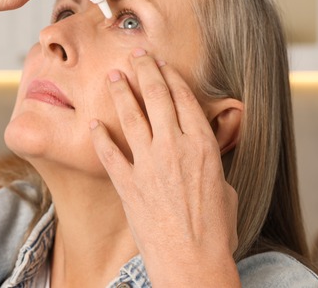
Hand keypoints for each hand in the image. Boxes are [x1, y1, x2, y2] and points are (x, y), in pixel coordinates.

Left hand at [90, 49, 240, 285]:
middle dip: (145, 70)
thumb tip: (199, 157)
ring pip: (131, 116)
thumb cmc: (216, 232)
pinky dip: (100, 136)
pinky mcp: (128, 184)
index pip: (184, 99)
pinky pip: (109, 153)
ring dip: (120, 92)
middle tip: (136, 55)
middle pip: (157, 97)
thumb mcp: (224, 188)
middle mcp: (175, 147)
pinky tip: (93, 123)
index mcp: (203, 146)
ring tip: (112, 76)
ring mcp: (148, 164)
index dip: (171, 77)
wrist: (192, 264)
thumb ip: (208, 164)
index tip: (163, 64)